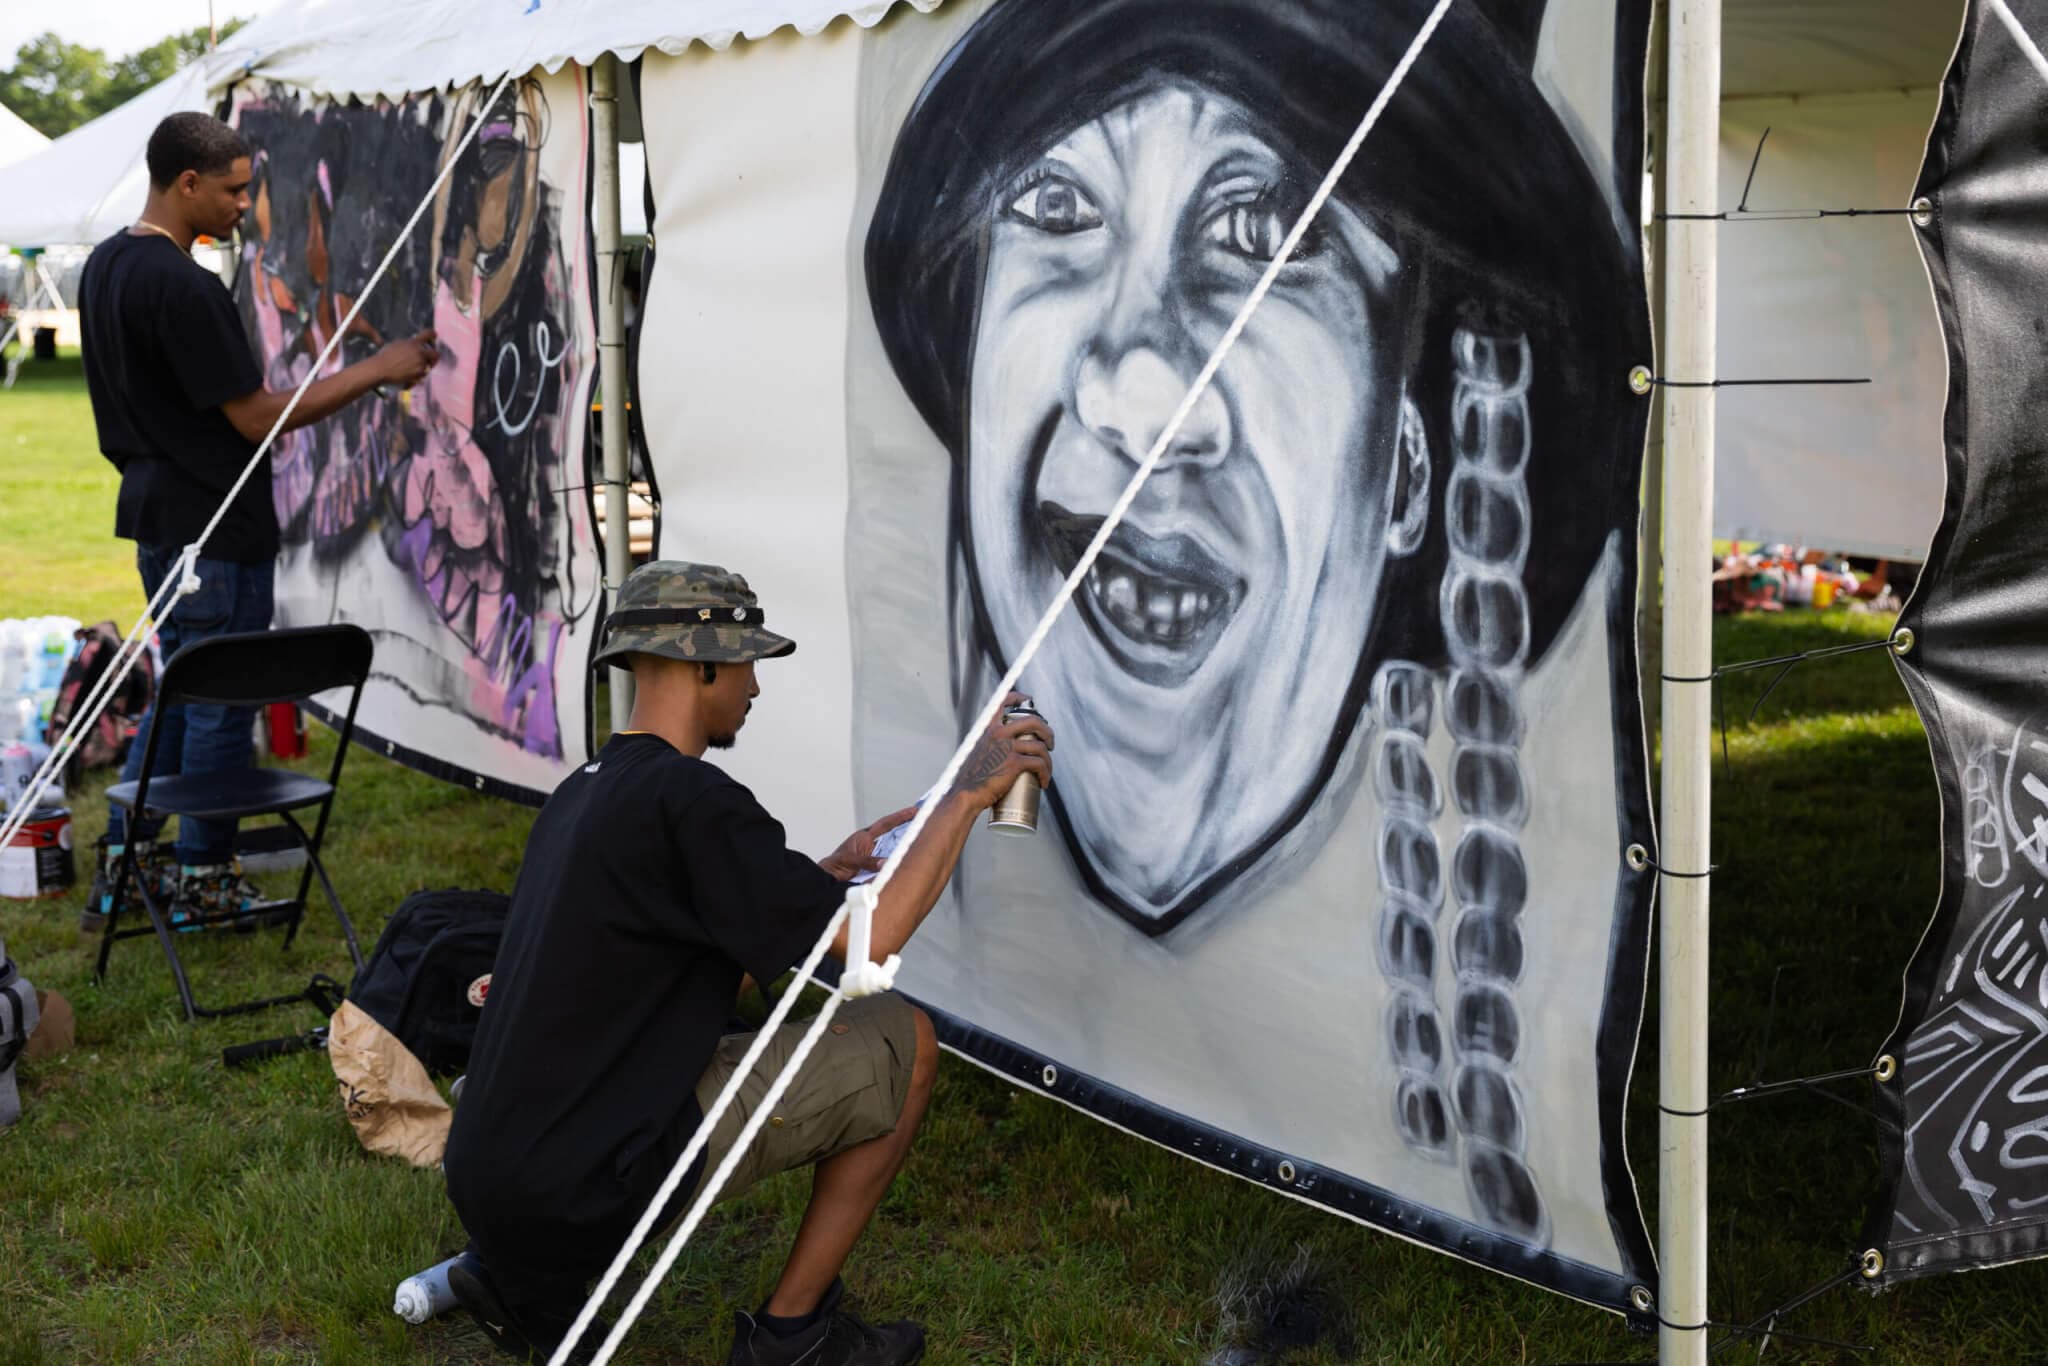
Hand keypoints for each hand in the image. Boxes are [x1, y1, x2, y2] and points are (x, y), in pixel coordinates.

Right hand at [376, 329, 438, 387]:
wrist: (381, 369)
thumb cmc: (386, 356)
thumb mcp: (398, 344)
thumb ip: (410, 344)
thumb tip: (416, 344)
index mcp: (414, 343)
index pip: (428, 334)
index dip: (432, 334)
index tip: (434, 336)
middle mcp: (420, 353)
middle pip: (436, 354)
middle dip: (434, 356)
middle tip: (430, 358)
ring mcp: (421, 364)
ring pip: (429, 366)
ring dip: (424, 366)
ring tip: (413, 367)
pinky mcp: (419, 375)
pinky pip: (423, 374)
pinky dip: (418, 375)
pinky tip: (409, 375)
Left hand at [818, 805, 919, 881]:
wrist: (825, 879)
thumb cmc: (834, 866)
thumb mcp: (849, 861)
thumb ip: (867, 861)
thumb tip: (885, 863)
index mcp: (864, 838)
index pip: (886, 824)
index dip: (900, 817)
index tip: (915, 810)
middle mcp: (871, 845)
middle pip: (893, 835)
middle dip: (908, 830)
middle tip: (925, 824)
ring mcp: (874, 857)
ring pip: (893, 851)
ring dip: (904, 850)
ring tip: (920, 846)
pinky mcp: (875, 869)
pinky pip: (889, 865)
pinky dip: (897, 865)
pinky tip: (906, 866)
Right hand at [949, 693, 1053, 810]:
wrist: (965, 794)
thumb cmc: (969, 780)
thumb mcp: (975, 753)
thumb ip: (987, 747)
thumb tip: (1000, 750)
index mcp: (987, 728)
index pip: (1003, 702)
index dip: (1019, 697)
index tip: (1029, 700)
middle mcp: (998, 733)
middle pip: (1033, 721)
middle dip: (1047, 731)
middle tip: (1049, 744)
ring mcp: (1007, 747)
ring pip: (1040, 746)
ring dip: (1048, 758)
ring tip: (1047, 768)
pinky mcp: (1014, 763)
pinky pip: (1039, 764)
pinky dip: (1046, 773)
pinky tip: (1044, 781)